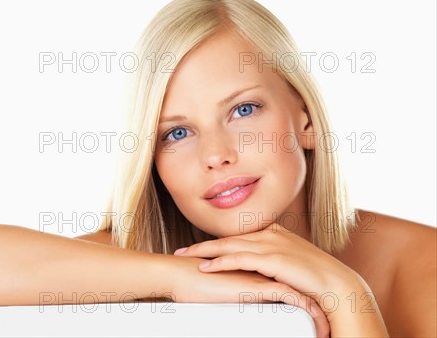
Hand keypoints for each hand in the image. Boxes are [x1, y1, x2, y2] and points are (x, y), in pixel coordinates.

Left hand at [173, 223, 363, 336]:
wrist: (337, 285)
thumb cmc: (315, 278)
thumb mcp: (292, 263)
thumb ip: (274, 261)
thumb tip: (261, 269)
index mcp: (274, 233)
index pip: (238, 237)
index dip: (216, 243)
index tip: (198, 249)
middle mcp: (270, 234)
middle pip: (228, 239)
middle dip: (202, 245)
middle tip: (182, 251)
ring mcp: (271, 244)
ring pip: (229, 246)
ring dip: (204, 251)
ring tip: (185, 256)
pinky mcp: (271, 259)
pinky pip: (239, 259)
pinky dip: (220, 263)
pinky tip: (206, 267)